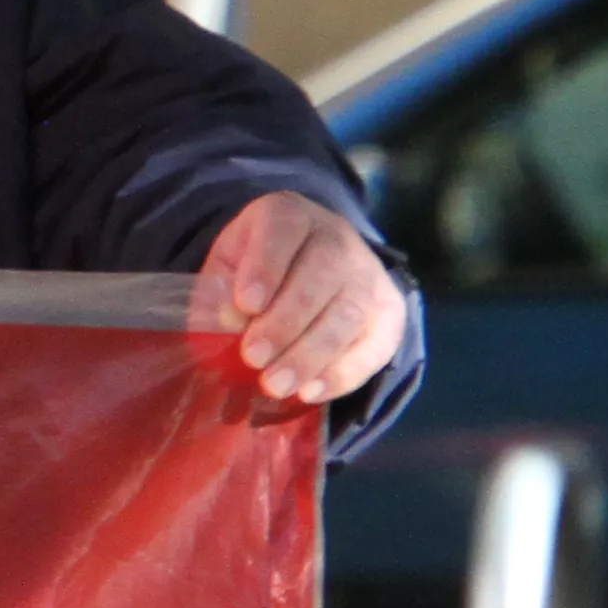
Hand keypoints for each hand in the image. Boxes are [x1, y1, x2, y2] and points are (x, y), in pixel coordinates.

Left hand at [195, 192, 406, 410]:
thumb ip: (218, 289)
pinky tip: (310, 392)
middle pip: (321, 275)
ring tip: (275, 385)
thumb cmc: (257, 268)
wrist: (310, 265)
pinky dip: (342, 373)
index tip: (246, 305)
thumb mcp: (227, 265)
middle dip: (285, 322)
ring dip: (310, 354)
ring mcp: (368, 275)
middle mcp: (337, 238)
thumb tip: (226, 321)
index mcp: (290, 215)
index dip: (266, 266)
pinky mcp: (388, 313)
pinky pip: (374, 345)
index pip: (284, 230)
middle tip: (254, 357)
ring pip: (349, 313)